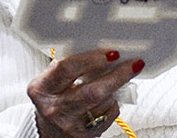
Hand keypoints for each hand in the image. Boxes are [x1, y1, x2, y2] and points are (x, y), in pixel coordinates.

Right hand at [27, 49, 144, 136]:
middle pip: (92, 91)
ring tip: (116, 79)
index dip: (92, 59)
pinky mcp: (84, 135)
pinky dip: (113, 103)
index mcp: (42, 88)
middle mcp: (54, 108)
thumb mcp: (52, 79)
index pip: (68, 69)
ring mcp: (69, 124)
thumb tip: (102, 49)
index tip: (112, 53)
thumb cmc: (54, 98)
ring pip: (104, 103)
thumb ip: (70, 64)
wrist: (49, 130)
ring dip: (114, 89)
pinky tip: (108, 98)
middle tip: (134, 64)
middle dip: (117, 76)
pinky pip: (109, 115)